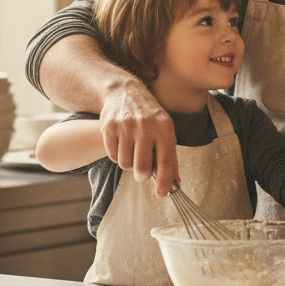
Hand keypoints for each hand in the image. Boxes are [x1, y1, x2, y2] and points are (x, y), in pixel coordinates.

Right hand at [100, 80, 177, 198]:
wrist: (124, 91)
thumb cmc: (149, 116)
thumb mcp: (164, 130)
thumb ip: (170, 157)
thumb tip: (175, 184)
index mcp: (164, 126)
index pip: (166, 160)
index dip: (164, 181)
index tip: (162, 194)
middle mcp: (146, 125)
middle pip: (141, 168)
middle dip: (142, 175)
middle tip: (142, 171)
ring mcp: (126, 125)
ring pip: (125, 164)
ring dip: (129, 163)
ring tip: (132, 149)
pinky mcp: (109, 127)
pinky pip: (112, 156)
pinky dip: (117, 155)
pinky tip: (122, 142)